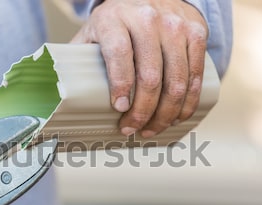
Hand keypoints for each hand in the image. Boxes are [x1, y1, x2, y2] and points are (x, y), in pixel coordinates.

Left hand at [71, 0, 207, 137]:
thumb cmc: (117, 22)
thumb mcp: (94, 31)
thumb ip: (81, 57)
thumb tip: (64, 94)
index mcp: (115, 18)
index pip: (120, 54)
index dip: (121, 85)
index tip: (120, 109)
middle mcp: (148, 19)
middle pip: (150, 75)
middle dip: (142, 111)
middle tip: (131, 129)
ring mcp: (176, 26)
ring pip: (177, 81)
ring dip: (165, 114)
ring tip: (152, 129)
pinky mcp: (196, 34)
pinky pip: (196, 76)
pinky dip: (187, 103)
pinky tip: (175, 116)